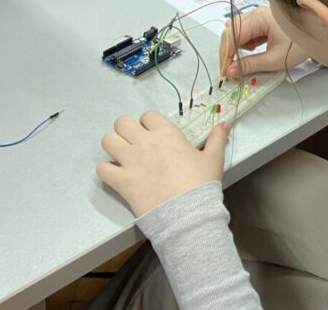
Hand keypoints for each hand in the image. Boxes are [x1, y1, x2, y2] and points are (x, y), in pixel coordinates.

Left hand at [96, 111, 229, 217]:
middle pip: (121, 122)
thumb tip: (225, 122)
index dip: (149, 123)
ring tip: (122, 157)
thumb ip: (217, 138)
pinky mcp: (120, 181)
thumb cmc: (202, 183)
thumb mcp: (214, 158)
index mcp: (167, 134)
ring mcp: (130, 161)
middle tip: (134, 143)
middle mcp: (145, 142)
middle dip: (125, 130)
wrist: (187, 212)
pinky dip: (107, 171)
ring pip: (107, 140)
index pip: (148, 115)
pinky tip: (117, 175)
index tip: (153, 134)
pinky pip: (102, 168)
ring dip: (113, 146)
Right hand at [219, 6, 308, 79]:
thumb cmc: (300, 45)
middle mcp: (256, 14)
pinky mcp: (263, 21)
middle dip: (228, 50)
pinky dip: (244, 42)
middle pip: (231, 30)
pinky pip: (246, 30)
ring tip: (242, 60)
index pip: (232, 34)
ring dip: (235, 46)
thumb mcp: (274, 59)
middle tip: (229, 70)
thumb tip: (231, 71)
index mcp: (259, 19)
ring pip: (237, 30)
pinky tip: (252, 50)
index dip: (225, 54)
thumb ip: (251, 64)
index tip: (224, 70)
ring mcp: (259, 16)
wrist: (321, 34)